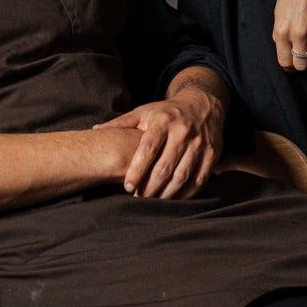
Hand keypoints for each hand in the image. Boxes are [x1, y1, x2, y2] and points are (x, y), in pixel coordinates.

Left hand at [94, 86, 223, 198]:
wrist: (202, 104)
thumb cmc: (166, 112)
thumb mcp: (144, 111)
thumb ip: (121, 123)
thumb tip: (94, 130)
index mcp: (163, 120)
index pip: (148, 148)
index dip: (137, 169)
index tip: (127, 186)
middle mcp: (182, 131)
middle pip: (164, 166)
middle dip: (150, 187)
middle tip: (138, 199)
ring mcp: (199, 144)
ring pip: (182, 176)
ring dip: (166, 194)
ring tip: (153, 202)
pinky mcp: (212, 154)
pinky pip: (199, 180)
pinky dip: (186, 194)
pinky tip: (174, 200)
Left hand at [272, 0, 306, 70]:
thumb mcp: (278, 10)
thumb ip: (280, 31)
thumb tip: (283, 46)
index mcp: (281, 30)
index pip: (285, 61)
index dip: (288, 64)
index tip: (291, 63)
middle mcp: (298, 33)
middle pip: (302, 64)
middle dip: (302, 62)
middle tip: (304, 55)